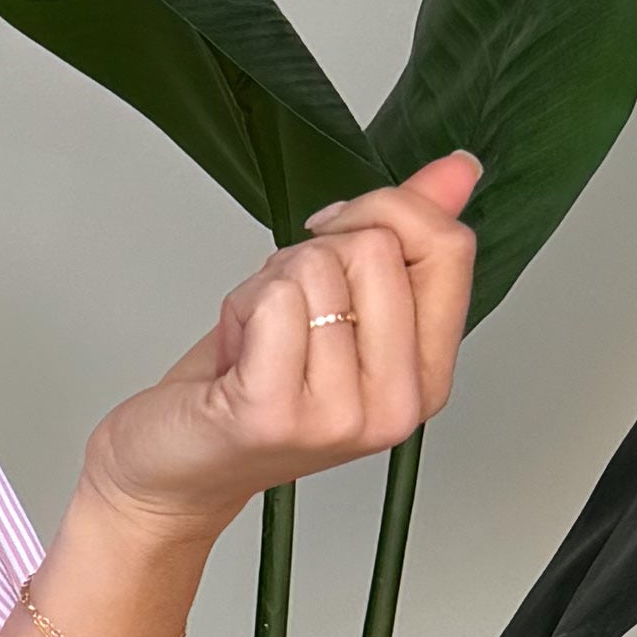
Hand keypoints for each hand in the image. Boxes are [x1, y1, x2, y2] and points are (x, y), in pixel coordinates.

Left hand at [80, 153, 479, 543]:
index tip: (335, 238)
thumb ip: (402, 234)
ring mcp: (340, 416)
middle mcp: (397, 404)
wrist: (177, 468)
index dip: (385, 212)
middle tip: (282, 316)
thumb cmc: (251, 386)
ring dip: (267, 287)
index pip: (449, 246)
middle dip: (314, 254)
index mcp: (428, 375)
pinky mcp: (276, 413)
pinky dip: (241, 306)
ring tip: (255, 343)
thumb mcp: (339, 302)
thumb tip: (458, 168)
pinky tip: (233, 355)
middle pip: (378, 247)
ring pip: (319, 268)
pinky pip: (276, 300)